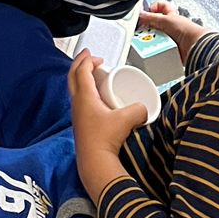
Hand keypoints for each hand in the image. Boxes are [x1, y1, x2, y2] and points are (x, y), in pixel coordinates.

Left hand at [69, 51, 147, 199]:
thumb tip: (145, 108)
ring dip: (80, 77)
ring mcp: (76, 113)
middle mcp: (76, 103)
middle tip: (88, 56)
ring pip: (74, 88)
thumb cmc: (105, 140)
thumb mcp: (127, 119)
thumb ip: (140, 109)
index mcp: (84, 97)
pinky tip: (95, 97)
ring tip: (93, 74)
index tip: (97, 56)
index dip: (88, 60)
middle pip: (72, 76)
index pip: (82, 71)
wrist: (94, 161)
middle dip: (79, 63)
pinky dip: (84, 91)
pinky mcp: (80, 123)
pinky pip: (78, 100)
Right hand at [138, 0, 207, 57]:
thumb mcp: (165, 20)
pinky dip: (156, 47)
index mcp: (171, 15)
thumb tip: (140, 14)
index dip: (152, 7)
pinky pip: (158, 47)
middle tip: (145, 29)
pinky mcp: (170, 48)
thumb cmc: (187, 30)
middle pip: (154, 23)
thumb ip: (151, 17)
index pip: (160, 6)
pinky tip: (156, 48)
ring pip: (155, 36)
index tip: (145, 13)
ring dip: (152, 38)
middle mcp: (171, 25)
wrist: (195, 46)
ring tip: (152, 40)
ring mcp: (170, 37)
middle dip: (149, 26)